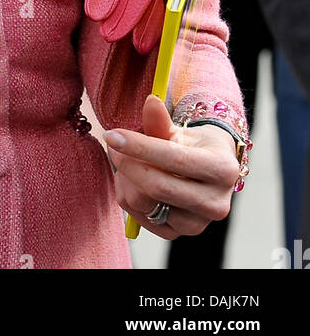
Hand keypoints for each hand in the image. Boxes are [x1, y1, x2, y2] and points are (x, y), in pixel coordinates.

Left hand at [105, 95, 239, 237]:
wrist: (206, 173)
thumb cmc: (191, 146)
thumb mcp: (179, 130)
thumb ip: (161, 120)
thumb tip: (151, 101)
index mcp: (222, 169)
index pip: (174, 158)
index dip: (139, 146)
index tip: (112, 134)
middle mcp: (216, 203)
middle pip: (157, 186)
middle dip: (127, 162)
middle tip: (113, 144)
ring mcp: (198, 224)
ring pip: (144, 203)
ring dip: (125, 179)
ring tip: (126, 161)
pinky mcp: (178, 234)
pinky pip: (140, 218)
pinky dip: (128, 195)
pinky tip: (133, 180)